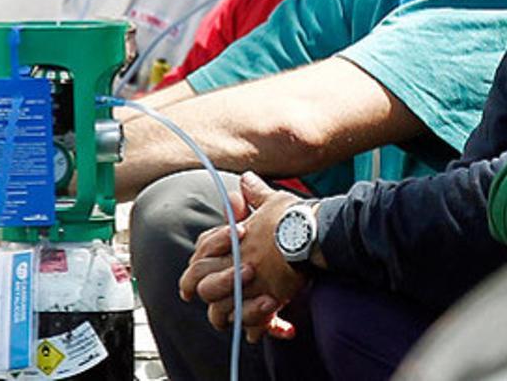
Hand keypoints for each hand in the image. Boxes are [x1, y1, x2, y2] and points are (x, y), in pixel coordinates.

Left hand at [179, 172, 307, 338]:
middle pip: (202, 287)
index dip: (196, 266)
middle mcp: (234, 265)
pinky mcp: (267, 300)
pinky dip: (259, 328)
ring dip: (231, 315)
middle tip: (215, 300)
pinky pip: (253, 325)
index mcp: (231, 242)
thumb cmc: (293, 217)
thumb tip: (247, 178)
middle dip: (207, 293)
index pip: (200, 255)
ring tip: (244, 314)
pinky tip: (273, 326)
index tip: (193, 278)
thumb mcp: (272, 201)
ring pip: (221, 312)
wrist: (313, 233)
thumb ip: (256, 194)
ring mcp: (248, 285)